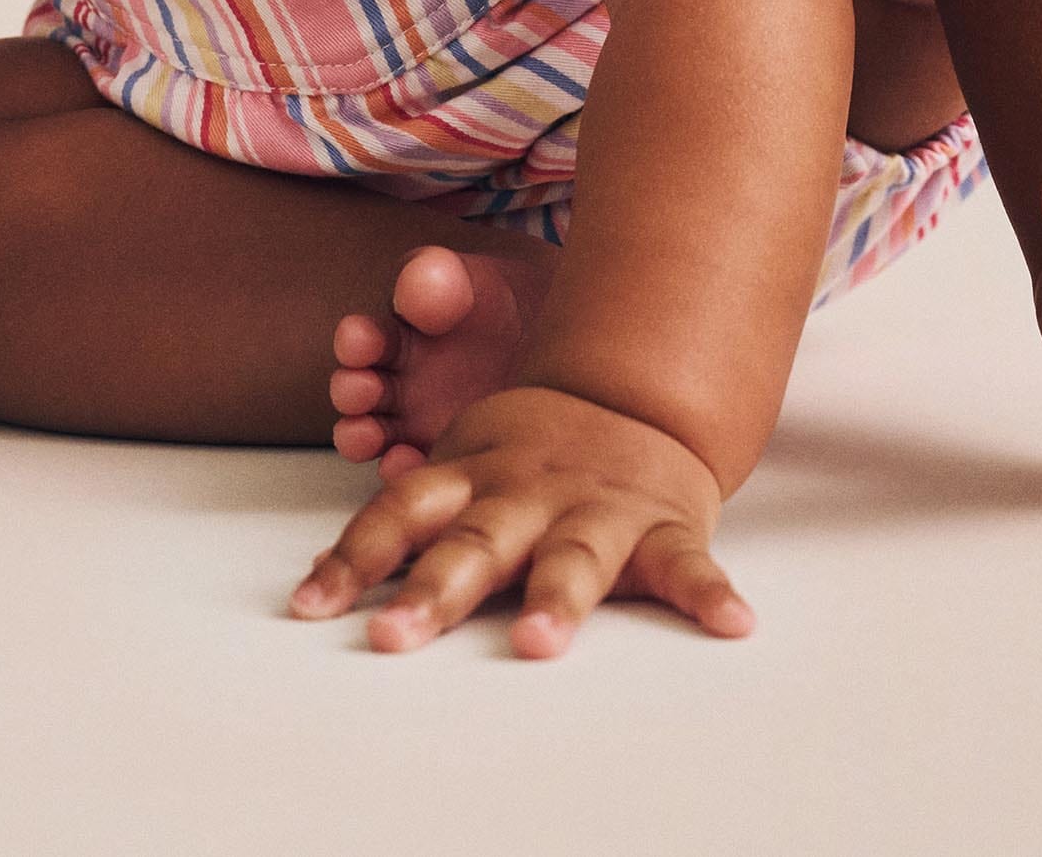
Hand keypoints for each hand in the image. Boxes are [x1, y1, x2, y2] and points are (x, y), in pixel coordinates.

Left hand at [288, 383, 753, 657]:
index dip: (354, 555)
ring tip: (542, 643)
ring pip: (574, 557)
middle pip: (476, 543)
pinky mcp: (663, 528)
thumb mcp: (466, 463)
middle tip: (393, 636)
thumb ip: (408, 521)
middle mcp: (530, 494)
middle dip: (434, 590)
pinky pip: (687, 565)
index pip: (402, 511)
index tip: (309, 606)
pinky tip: (732, 624)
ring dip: (558, 599)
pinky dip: (711, 594)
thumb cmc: (532, 453)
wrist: (636, 397)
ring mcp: (598, 511)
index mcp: (476, 478)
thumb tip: (314, 582)